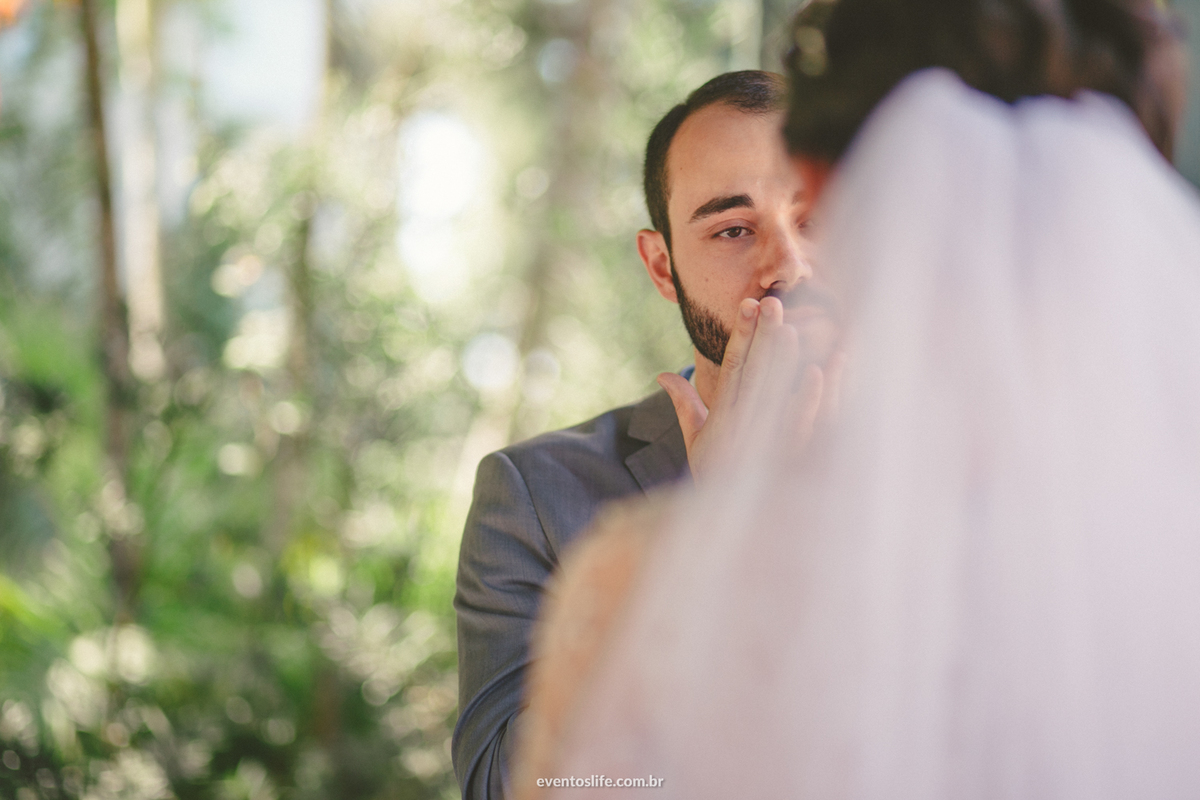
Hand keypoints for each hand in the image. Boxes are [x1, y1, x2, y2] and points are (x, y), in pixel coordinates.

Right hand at [657, 297, 842, 481]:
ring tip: (790, 331)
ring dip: (782, 362)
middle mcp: (739, 424)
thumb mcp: (695, 440)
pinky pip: (798, 424)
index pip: (732, 366)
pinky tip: (818, 374)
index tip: (749, 304)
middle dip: (762, 336)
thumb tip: (662, 374)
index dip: (741, 334)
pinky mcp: (781, 457)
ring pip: (774, 394)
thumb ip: (684, 403)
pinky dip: (807, 399)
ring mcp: (760, 440)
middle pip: (752, 373)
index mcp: (722, 415)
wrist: (720, 525)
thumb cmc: (713, 476)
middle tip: (772, 303)